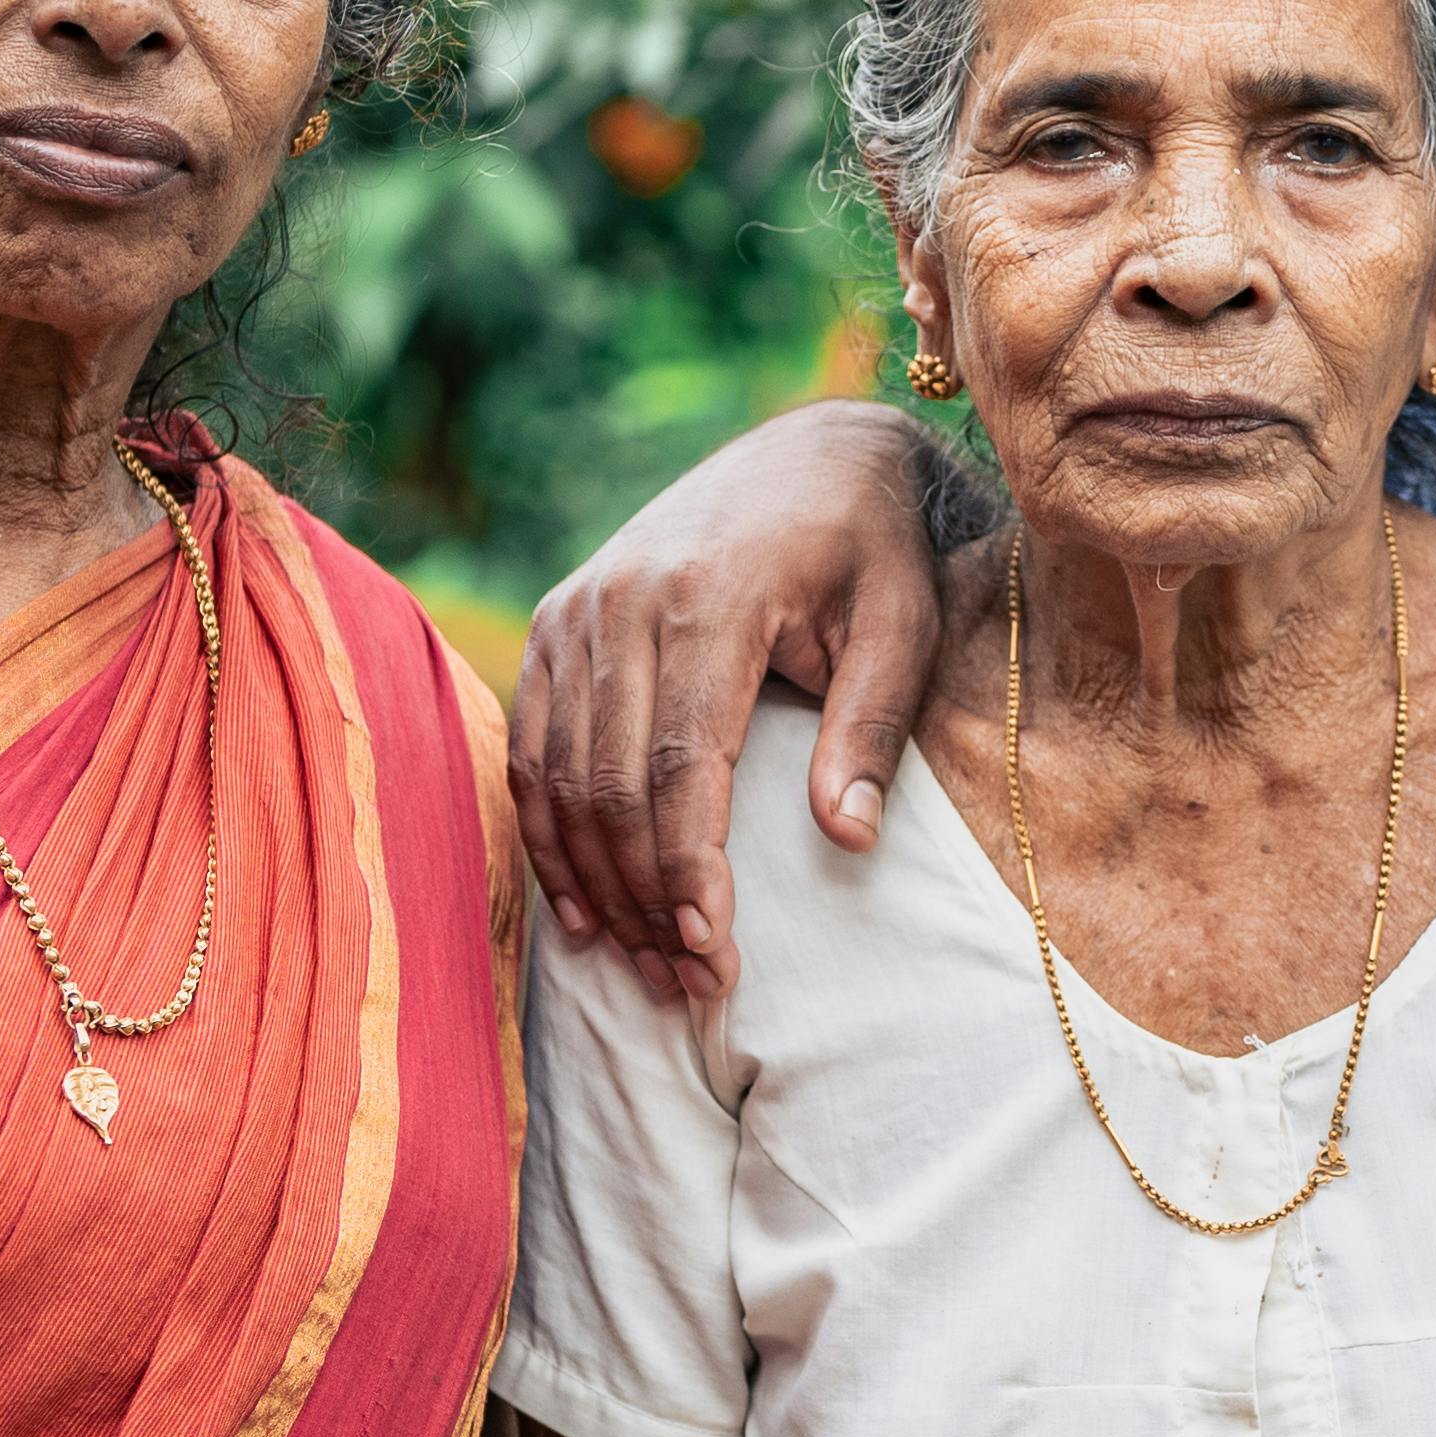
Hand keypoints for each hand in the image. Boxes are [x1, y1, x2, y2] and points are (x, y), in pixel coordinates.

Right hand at [510, 410, 947, 995]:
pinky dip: (551, 835)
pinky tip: (586, 909)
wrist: (806, 454)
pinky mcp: (555, 624)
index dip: (689, 867)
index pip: (681, 761)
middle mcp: (621, 599)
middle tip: (691, 982)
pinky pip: (532, 748)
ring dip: (596, 882)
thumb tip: (849, 839)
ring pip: (559, 776)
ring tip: (646, 964)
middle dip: (646, 896)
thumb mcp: (903, 623)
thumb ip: (872, 728)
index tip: (712, 951)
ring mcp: (575, 609)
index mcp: (710, 596)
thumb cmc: (869, 548)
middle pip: (610, 782)